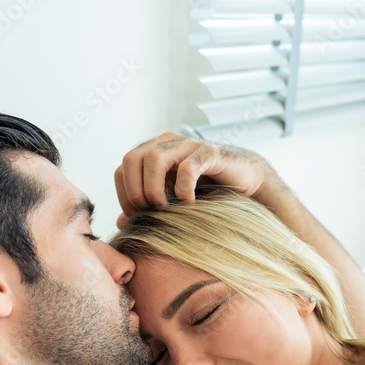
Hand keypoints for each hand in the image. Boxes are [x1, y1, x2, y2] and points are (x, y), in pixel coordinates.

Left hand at [113, 132, 282, 227]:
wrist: (245, 181)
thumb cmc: (205, 191)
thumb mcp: (170, 200)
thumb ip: (146, 208)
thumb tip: (119, 221)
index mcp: (153, 151)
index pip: (122, 168)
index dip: (124, 194)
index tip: (138, 216)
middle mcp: (167, 142)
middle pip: (131, 158)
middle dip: (136, 191)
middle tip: (151, 211)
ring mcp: (188, 144)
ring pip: (154, 159)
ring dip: (154, 189)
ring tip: (167, 208)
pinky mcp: (210, 152)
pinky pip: (187, 168)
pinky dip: (183, 190)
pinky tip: (190, 203)